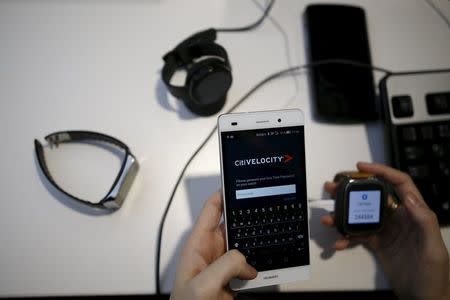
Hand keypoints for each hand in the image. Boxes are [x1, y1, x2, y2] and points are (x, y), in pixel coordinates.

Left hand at [170, 190, 256, 299]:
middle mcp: (211, 252)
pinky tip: (267, 263)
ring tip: (270, 233)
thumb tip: (246, 260)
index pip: (211, 211)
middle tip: (265, 208)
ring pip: (243, 245)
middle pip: (232, 225)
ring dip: (255, 242)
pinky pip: (248, 265)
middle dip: (247, 218)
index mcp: (198, 245)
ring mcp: (222, 267)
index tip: (240, 183)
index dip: (224, 194)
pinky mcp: (231, 281)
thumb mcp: (202, 286)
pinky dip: (258, 263)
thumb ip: (225, 265)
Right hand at [321, 162, 449, 299]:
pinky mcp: (379, 245)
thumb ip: (424, 222)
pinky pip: (359, 236)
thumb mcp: (433, 250)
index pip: (400, 184)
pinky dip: (347, 238)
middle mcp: (399, 219)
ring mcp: (387, 232)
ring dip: (344, 215)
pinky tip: (338, 243)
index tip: (361, 167)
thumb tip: (408, 198)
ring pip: (362, 215)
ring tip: (329, 218)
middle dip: (352, 190)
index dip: (382, 171)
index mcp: (414, 214)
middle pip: (374, 196)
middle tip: (333, 187)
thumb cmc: (435, 277)